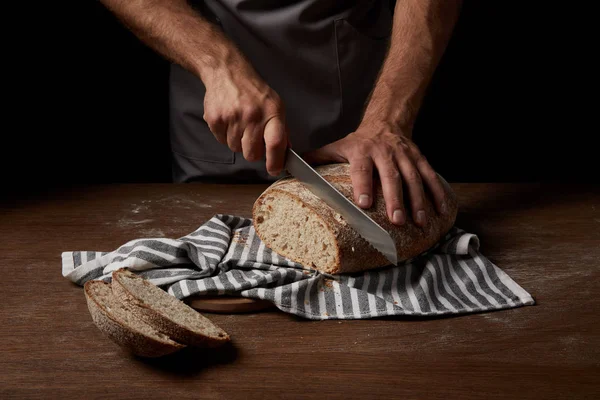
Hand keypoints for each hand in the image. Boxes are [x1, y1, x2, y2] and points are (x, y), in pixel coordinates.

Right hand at [202, 60, 288, 175]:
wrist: (227, 72)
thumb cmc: (254, 91)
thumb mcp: (275, 105)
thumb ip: (281, 129)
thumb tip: (286, 151)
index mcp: (271, 112)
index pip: (275, 143)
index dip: (275, 161)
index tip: (274, 170)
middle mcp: (252, 115)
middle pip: (252, 154)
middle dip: (253, 152)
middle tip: (252, 138)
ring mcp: (232, 117)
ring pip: (235, 149)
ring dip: (238, 142)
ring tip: (239, 123)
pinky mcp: (215, 119)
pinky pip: (221, 141)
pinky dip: (225, 135)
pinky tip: (229, 119)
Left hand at [304, 121, 446, 226]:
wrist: (385, 121)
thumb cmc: (358, 142)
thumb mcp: (337, 146)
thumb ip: (317, 158)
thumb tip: (289, 168)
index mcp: (362, 151)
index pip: (362, 169)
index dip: (363, 185)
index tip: (363, 204)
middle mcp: (385, 152)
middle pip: (391, 176)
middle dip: (394, 199)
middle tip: (396, 220)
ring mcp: (404, 155)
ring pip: (414, 178)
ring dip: (417, 200)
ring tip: (419, 222)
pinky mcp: (419, 158)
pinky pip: (431, 176)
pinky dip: (437, 194)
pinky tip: (441, 211)